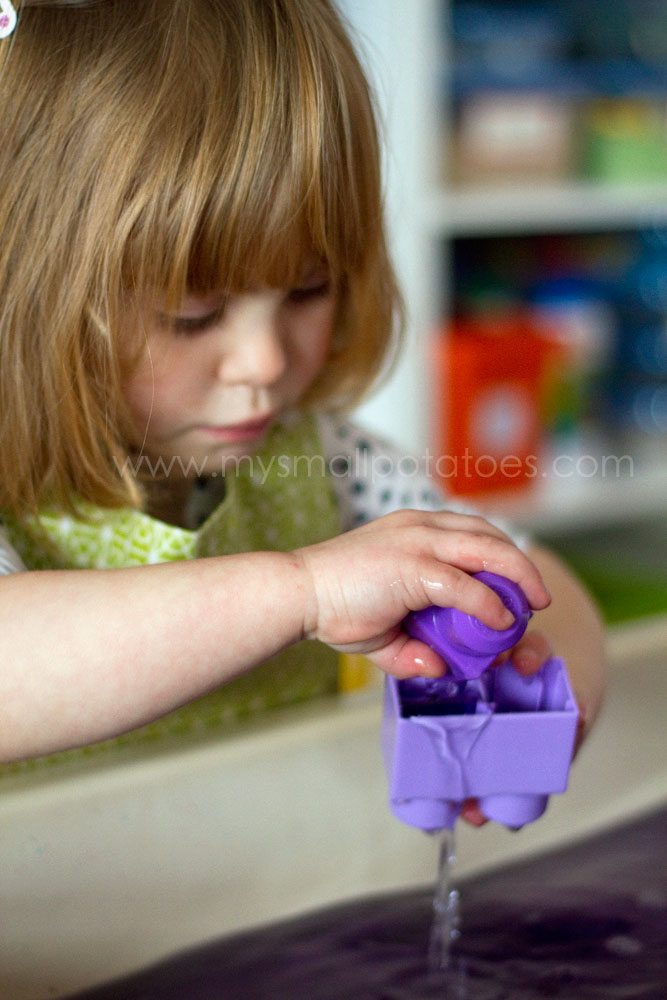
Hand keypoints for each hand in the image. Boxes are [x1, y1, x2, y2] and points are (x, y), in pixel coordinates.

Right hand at [294, 509, 549, 679]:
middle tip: (538, 597)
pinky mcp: (414, 567)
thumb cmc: (334, 605)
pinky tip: (501, 623)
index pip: (472, 532)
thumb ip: (411, 648)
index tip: (516, 586)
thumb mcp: (382, 630)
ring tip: (532, 608)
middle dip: (520, 567)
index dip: (501, 556)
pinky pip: (465, 586)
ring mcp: (418, 543)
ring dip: (518, 579)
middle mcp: (421, 526)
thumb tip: (439, 667)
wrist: (298, 593)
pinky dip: (489, 604)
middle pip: (489, 537)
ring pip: (487, 552)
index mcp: (415, 528)